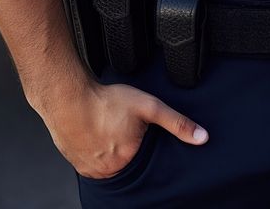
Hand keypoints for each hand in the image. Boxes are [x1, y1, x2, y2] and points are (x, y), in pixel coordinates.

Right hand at [41, 78, 208, 179]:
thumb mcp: (149, 106)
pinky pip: (94, 164)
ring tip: (110, 130)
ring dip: (113, 152)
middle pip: (129, 163)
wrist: (68, 97)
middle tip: (122, 129)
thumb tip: (202, 137)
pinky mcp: (78, 166)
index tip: (138, 133)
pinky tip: (98, 136)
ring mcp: (93, 171)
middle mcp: (111, 171)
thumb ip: (176, 122)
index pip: (147, 161)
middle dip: (129, 148)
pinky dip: (98, 153)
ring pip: (111, 164)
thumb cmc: (106, 101)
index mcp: (130, 160)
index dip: (145, 144)